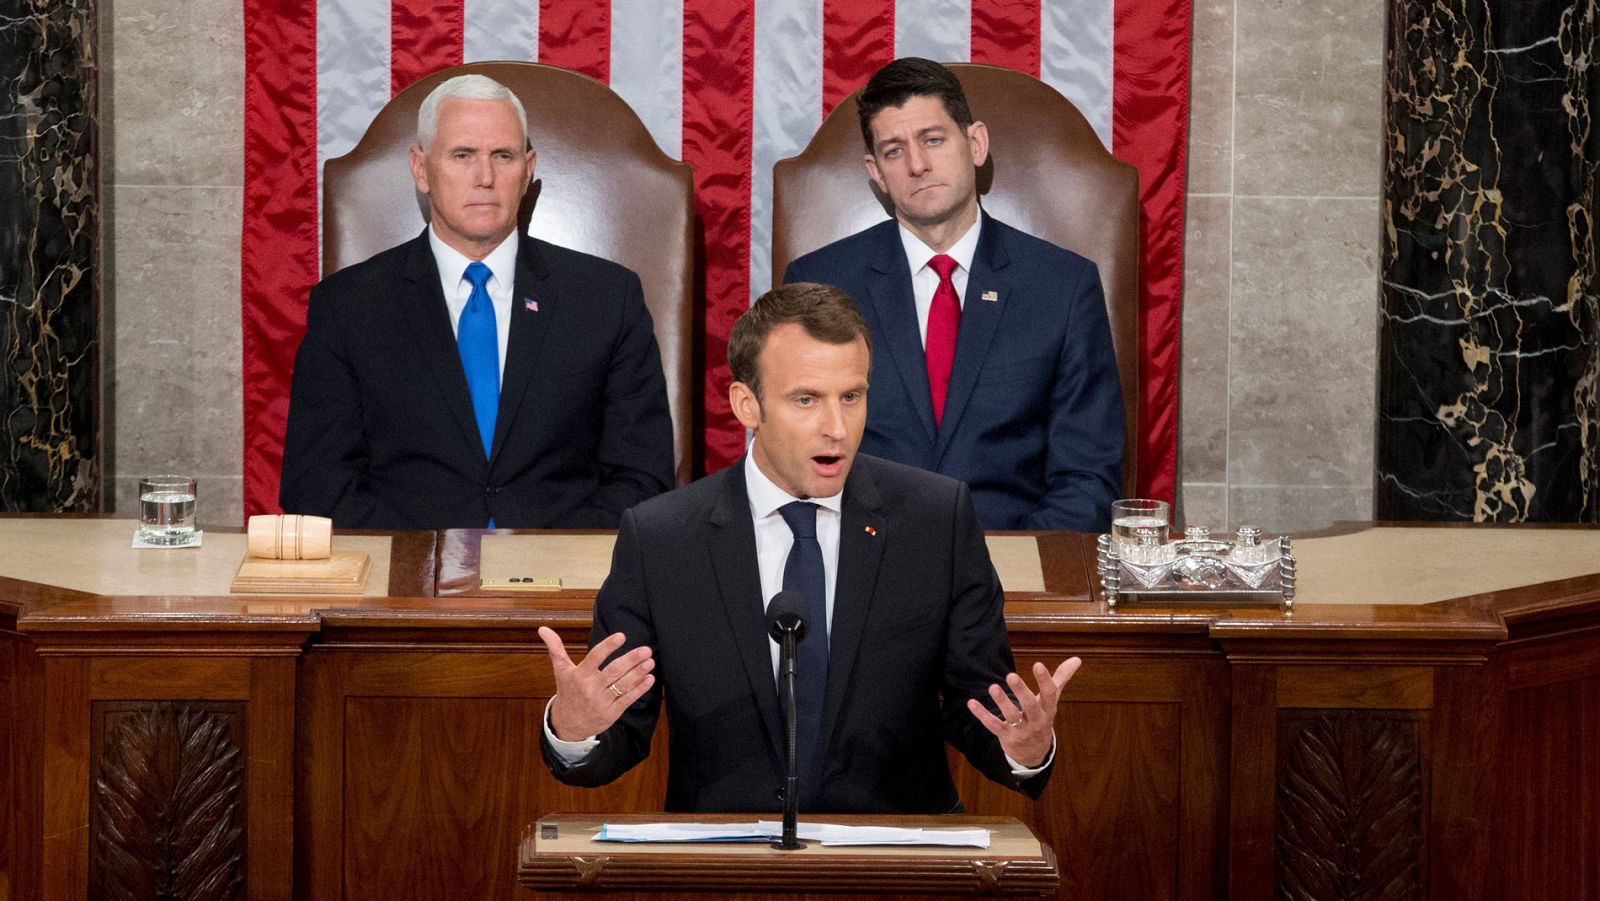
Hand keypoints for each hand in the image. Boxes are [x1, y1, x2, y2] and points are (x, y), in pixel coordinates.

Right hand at [538, 627, 655, 741]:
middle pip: (613, 671)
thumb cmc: (567, 692)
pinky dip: (640, 689)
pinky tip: (649, 678)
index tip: (622, 636)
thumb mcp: (560, 670)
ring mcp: (602, 701)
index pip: (595, 657)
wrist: (568, 724)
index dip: (608, 646)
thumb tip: (543, 629)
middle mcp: (591, 688)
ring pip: (623, 685)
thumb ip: (555, 648)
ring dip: (638, 673)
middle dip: (631, 660)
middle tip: (646, 649)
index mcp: (579, 675)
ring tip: (650, 661)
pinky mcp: (612, 713)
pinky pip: (628, 699)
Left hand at [966, 657, 1081, 767]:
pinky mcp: (1006, 736)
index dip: (1044, 680)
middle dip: (1021, 692)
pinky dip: (982, 715)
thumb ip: (1061, 678)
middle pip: (1030, 706)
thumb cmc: (1042, 717)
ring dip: (1002, 702)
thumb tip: (1077, 659)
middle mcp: (1036, 720)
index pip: (1049, 694)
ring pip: (1011, 716)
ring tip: (993, 687)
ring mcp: (1021, 730)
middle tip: (1011, 675)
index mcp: (1048, 709)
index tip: (1038, 665)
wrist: (1035, 754)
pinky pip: (993, 725)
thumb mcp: (1052, 700)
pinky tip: (972, 702)